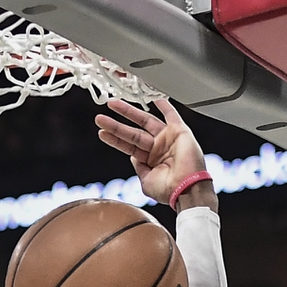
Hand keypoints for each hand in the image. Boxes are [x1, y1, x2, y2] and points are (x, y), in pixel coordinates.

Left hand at [95, 98, 215, 210]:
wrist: (186, 188)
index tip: (101, 132)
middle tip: (99, 118)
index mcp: (150, 160)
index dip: (115, 139)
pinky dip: (164, 105)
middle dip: (115, 125)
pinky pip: (171, 114)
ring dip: (129, 112)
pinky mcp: (180, 131)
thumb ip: (138, 168)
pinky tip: (153, 96)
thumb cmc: (168, 190)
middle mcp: (158, 148)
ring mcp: (168, 139)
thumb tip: (132, 157)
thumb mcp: (146, 181)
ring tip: (113, 104)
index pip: (128, 146)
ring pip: (145, 121)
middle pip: (132, 133)